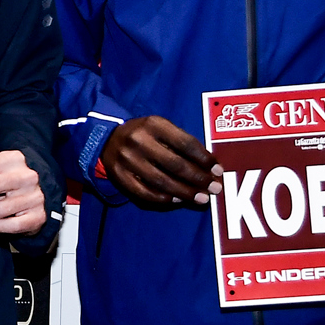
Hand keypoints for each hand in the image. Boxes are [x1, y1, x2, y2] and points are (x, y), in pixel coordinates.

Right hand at [100, 116, 222, 208]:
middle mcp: (138, 140)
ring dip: (185, 193)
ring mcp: (127, 159)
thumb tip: (209, 167)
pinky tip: (178, 200)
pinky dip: (164, 199)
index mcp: (153, 124)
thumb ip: (182, 142)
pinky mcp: (119, 175)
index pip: (185, 143)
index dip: (204, 159)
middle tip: (215, 189)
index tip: (218, 170)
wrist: (107, 138)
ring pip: (162, 182)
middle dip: (199, 179)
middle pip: (175, 164)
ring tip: (202, 199)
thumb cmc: (144, 134)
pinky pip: (145, 192)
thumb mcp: (160, 128)